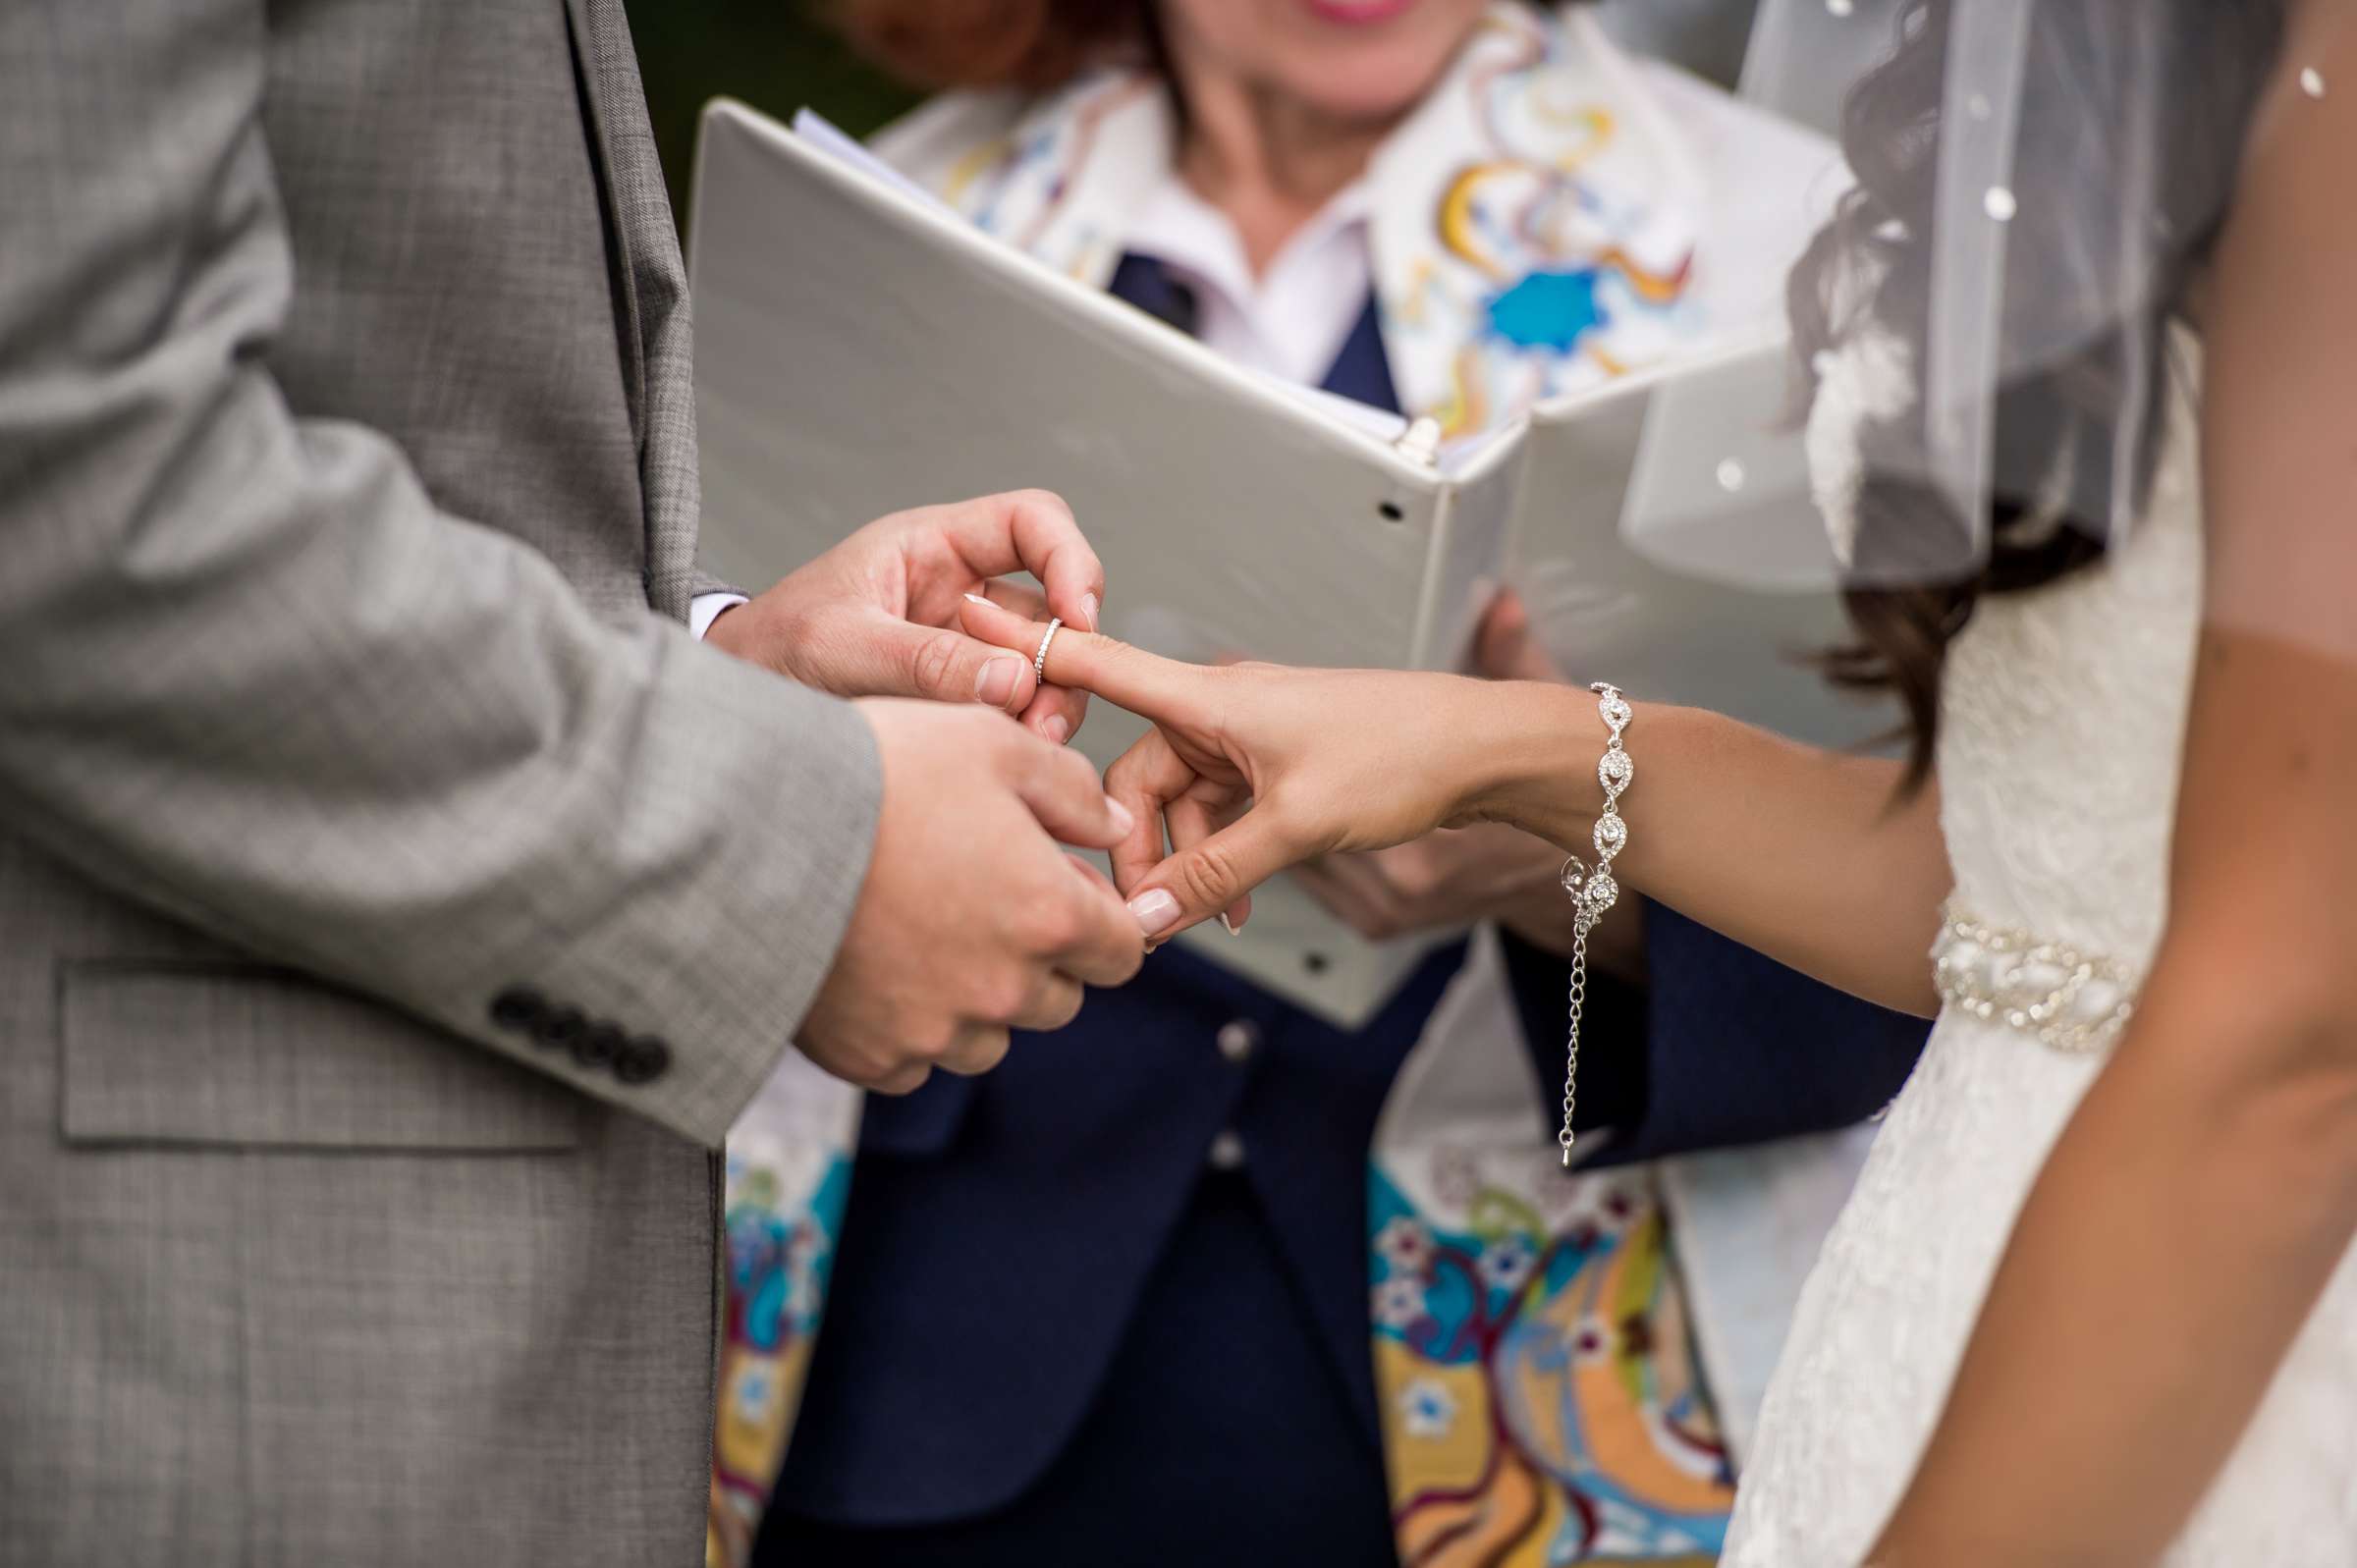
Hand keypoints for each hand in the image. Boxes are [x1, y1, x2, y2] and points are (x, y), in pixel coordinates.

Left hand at [707, 489, 1101, 742]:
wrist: (733, 702)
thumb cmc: (769, 649)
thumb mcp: (839, 648)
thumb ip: (923, 661)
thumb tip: (1015, 682)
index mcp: (931, 546)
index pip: (1032, 520)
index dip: (1070, 559)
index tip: (1077, 619)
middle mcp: (961, 590)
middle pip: (1054, 605)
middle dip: (1064, 657)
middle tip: (1045, 716)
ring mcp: (966, 645)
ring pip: (1044, 665)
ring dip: (1050, 704)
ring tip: (1027, 744)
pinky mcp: (961, 697)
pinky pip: (1015, 708)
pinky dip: (1023, 733)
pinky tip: (1005, 757)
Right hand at [797, 699, 1145, 1091]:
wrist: (745, 829)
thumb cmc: (873, 772)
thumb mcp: (987, 742)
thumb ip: (1070, 789)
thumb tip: (1113, 829)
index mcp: (1049, 916)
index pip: (1122, 950)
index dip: (1095, 914)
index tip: (1052, 882)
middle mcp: (1002, 991)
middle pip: (1058, 999)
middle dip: (1037, 956)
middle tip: (978, 896)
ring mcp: (934, 1033)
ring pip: (987, 1039)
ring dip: (974, 998)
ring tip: (919, 930)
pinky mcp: (868, 1057)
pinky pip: (913, 1061)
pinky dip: (905, 1027)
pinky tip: (872, 967)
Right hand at [953, 596, 1545, 943]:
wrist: (1481, 751)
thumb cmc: (1400, 756)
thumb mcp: (1296, 825)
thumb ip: (1214, 876)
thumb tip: (1143, 924)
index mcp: (1212, 697)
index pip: (1100, 665)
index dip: (1031, 648)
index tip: (964, 615)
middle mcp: (1220, 709)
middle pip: (1135, 775)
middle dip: (1136, 847)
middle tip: (1145, 913)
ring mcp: (1248, 739)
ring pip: (1179, 806)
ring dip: (1185, 864)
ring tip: (1209, 918)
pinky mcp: (1275, 765)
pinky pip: (1219, 815)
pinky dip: (1220, 858)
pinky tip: (1236, 905)